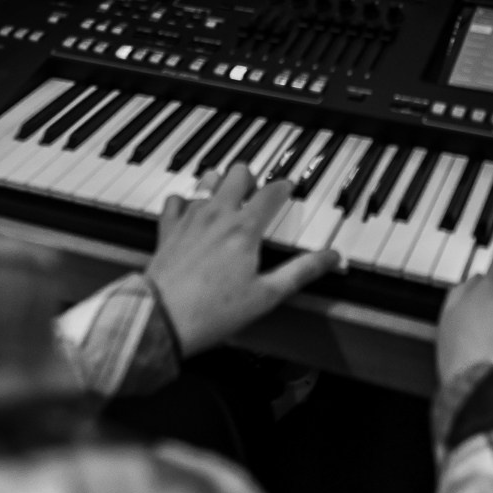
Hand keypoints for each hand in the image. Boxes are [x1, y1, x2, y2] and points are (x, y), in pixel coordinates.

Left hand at [146, 165, 338, 355]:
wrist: (161, 319)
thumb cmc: (213, 311)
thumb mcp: (266, 296)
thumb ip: (301, 272)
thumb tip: (331, 258)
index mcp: (245, 229)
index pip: (271, 192)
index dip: (284, 186)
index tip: (288, 188)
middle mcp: (217, 215)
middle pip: (238, 173)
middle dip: (252, 178)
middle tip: (257, 193)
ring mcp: (190, 218)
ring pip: (207, 179)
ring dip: (220, 183)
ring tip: (227, 198)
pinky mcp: (167, 229)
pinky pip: (175, 200)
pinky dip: (185, 201)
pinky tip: (190, 211)